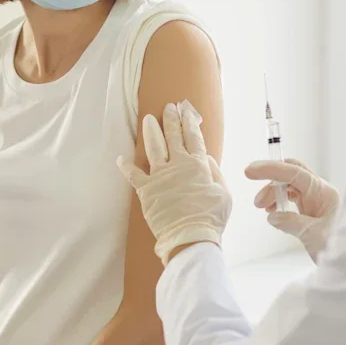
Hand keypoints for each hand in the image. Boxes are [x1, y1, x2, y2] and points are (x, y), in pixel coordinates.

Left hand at [118, 100, 231, 264]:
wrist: (190, 237)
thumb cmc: (211, 218)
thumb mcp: (224, 193)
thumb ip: (215, 173)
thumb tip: (207, 159)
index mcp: (198, 165)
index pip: (193, 137)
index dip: (190, 122)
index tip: (186, 110)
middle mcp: (178, 165)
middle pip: (174, 136)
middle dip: (171, 119)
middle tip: (169, 107)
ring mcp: (160, 176)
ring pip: (154, 147)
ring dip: (151, 131)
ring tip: (148, 118)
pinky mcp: (146, 190)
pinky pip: (133, 175)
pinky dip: (126, 166)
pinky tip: (120, 158)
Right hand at [245, 158, 340, 259]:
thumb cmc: (344, 249)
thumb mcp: (314, 235)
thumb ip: (291, 222)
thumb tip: (272, 216)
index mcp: (324, 193)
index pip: (294, 172)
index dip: (271, 169)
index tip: (250, 171)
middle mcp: (320, 193)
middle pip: (290, 175)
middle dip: (271, 182)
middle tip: (257, 202)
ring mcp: (316, 202)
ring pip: (289, 188)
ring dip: (273, 195)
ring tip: (264, 209)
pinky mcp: (312, 213)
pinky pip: (292, 201)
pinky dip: (280, 204)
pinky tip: (273, 214)